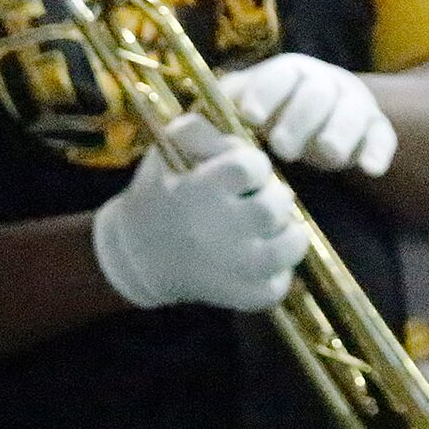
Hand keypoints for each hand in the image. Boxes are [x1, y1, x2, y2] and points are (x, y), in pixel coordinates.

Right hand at [91, 112, 306, 310]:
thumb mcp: (166, 153)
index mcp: (200, 192)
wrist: (136, 255)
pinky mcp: (242, 296)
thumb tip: (234, 138)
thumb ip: (199, 132)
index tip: (242, 175)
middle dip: (272, 196)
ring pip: (291, 245)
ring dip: (286, 232)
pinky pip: (280, 284)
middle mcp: (220, 231)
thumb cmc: (160, 196)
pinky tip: (257, 259)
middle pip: (276, 205)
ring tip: (267, 229)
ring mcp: (234, 268)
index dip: (253, 166)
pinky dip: (277, 272)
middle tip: (256, 201)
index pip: (252, 166)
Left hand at [217, 53, 397, 176]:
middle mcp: (324, 81)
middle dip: (300, 118)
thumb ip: (216, 118)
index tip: (250, 117)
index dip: (265, 94)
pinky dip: (378, 150)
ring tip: (326, 157)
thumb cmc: (267, 120)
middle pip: (317, 92)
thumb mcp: (238, 114)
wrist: (310, 122)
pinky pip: (383, 135)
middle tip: (282, 148)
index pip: (279, 75)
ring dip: (339, 132)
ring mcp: (353, 103)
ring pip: (352, 111)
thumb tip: (185, 128)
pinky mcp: (375, 128)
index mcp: (288, 72)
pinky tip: (370, 170)